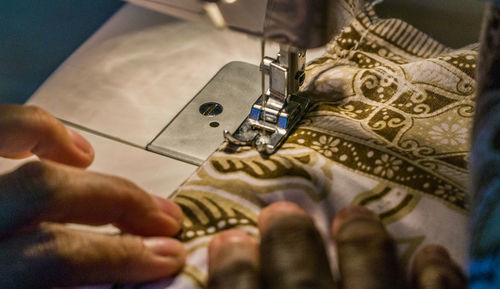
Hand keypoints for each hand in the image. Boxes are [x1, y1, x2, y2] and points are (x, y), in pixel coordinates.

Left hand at [0, 105, 185, 287]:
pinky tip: (72, 151)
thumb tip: (125, 278)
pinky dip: (40, 129)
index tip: (164, 258)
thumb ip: (64, 285)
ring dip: (93, 172)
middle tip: (163, 219)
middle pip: (46, 191)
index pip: (54, 256)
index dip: (121, 254)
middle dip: (121, 202)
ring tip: (131, 190)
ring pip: (27, 156)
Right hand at [207, 202, 465, 288]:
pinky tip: (432, 257)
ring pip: (367, 273)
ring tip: (353, 216)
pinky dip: (437, 276)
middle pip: (298, 275)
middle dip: (287, 237)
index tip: (227, 241)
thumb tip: (215, 283)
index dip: (231, 265)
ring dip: (361, 239)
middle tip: (280, 213)